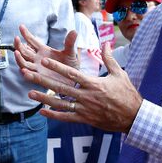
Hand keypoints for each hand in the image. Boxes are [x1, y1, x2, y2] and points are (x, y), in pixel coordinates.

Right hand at [14, 25, 80, 88]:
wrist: (73, 81)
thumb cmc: (70, 65)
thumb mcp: (70, 53)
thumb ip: (69, 43)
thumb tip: (75, 31)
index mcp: (43, 50)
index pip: (32, 41)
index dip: (26, 34)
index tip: (21, 26)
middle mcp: (37, 59)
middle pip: (24, 51)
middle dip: (18, 45)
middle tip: (16, 38)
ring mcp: (37, 68)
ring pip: (24, 62)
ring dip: (19, 58)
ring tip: (16, 52)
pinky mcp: (39, 78)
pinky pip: (30, 75)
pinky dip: (26, 73)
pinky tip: (23, 70)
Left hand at [21, 43, 142, 132]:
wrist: (133, 116)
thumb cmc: (127, 94)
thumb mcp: (119, 74)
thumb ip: (109, 58)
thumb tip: (106, 43)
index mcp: (93, 83)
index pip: (71, 73)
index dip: (56, 67)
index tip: (44, 61)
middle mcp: (86, 96)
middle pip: (60, 87)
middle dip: (43, 80)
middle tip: (28, 75)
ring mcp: (85, 109)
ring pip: (60, 103)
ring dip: (44, 98)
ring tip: (30, 93)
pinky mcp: (85, 119)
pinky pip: (66, 117)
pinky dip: (54, 115)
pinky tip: (42, 112)